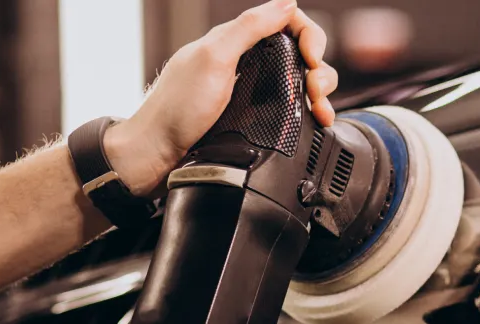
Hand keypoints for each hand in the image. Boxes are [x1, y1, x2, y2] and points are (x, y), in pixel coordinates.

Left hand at [105, 0, 338, 195]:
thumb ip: (249, 28)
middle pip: (302, 54)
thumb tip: (287, 4)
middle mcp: (248, 63)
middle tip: (314, 91)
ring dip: (321, 93)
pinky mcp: (257, 118)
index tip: (311, 59)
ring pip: (302, 82)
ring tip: (320, 111)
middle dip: (320, 70)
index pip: (288, 23)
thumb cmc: (177, 109)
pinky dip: (311, 112)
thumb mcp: (214, 58)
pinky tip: (317, 120)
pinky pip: (293, 107)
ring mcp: (254, 91)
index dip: (309, 36)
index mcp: (237, 41)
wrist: (158, 153)